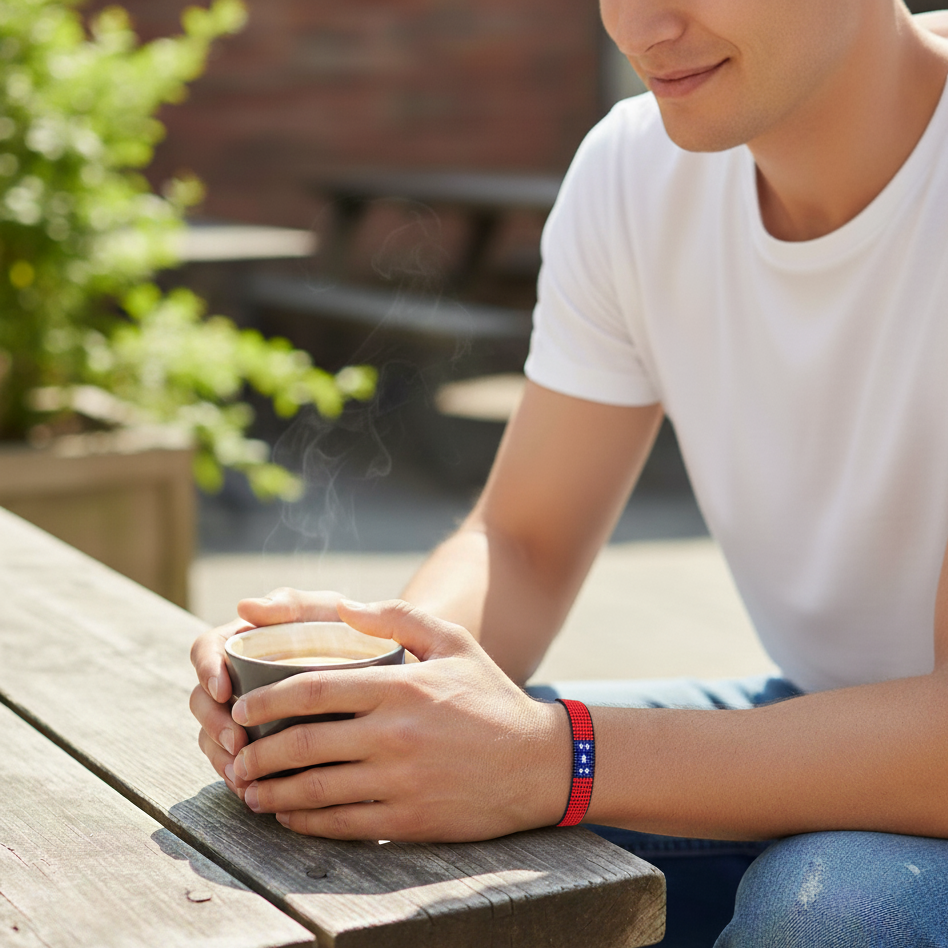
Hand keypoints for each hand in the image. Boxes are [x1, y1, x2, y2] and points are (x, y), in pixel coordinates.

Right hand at [189, 587, 343, 799]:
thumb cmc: (350, 630)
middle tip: (237, 744)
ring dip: (220, 757)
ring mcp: (247, 711)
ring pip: (212, 734)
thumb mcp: (326, 611)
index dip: (206, 669)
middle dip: (212, 724)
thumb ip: (293, 604)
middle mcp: (238, 675)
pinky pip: (235, 761)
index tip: (223, 690)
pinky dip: (239, 776)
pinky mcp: (260, 741)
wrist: (384, 666)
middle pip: (202, 699)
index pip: (207, 649)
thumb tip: (245, 607)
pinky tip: (253, 790)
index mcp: (246, 639)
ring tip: (241, 777)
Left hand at [229, 599, 571, 841]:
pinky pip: (342, 824)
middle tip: (236, 754)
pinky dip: (306, 822)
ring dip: (272, 792)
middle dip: (258, 751)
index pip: (312, 690)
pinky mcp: (409, 820)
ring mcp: (400, 781)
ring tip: (249, 789)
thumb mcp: (453, 642)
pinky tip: (289, 816)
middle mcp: (394, 734)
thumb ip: (398, 617)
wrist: (538, 763)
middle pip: (303, 744)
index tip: (242, 706)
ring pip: (315, 789)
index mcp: (400, 687)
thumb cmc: (491, 696)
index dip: (265, 699)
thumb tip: (343, 607)